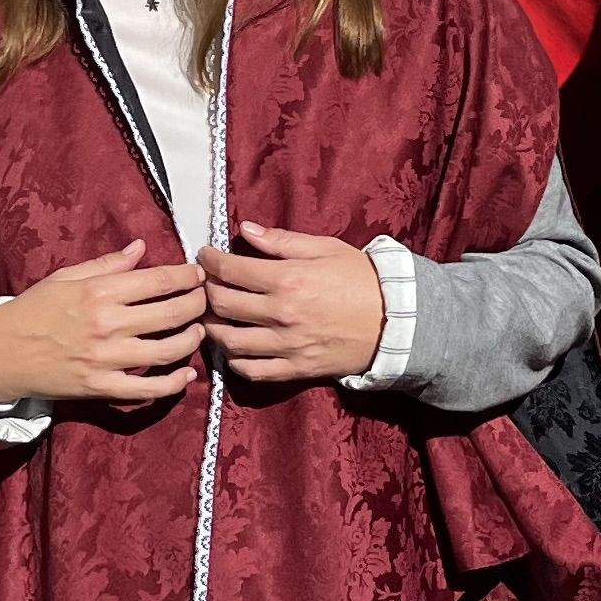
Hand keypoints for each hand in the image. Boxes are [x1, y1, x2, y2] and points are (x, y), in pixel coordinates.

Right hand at [0, 243, 207, 406]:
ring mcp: (107, 359)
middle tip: (206, 300)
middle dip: (198, 304)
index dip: (187, 276)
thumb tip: (142, 247)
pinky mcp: (102, 388)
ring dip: (192, 339)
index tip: (198, 274)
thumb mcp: (66, 278)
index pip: (159, 280)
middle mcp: (108, 323)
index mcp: (99, 291)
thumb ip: (108, 264)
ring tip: (197, 331)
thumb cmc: (34, 310)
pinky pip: (148, 388)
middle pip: (173, 313)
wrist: (1, 354)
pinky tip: (186, 374)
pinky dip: (173, 383)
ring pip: (169, 350)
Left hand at [199, 221, 386, 386]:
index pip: (230, 270)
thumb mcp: (325, 249)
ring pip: (230, 342)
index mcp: (287, 280)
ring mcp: (287, 346)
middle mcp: (281, 314)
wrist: (396, 320)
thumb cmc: (361, 279)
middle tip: (204, 283)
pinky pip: (253, 371)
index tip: (204, 255)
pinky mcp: (296, 369)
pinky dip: (235, 361)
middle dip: (205, 290)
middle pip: (222, 305)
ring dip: (212, 328)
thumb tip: (245, 229)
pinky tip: (233, 349)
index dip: (209, 260)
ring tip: (211, 316)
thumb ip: (281, 241)